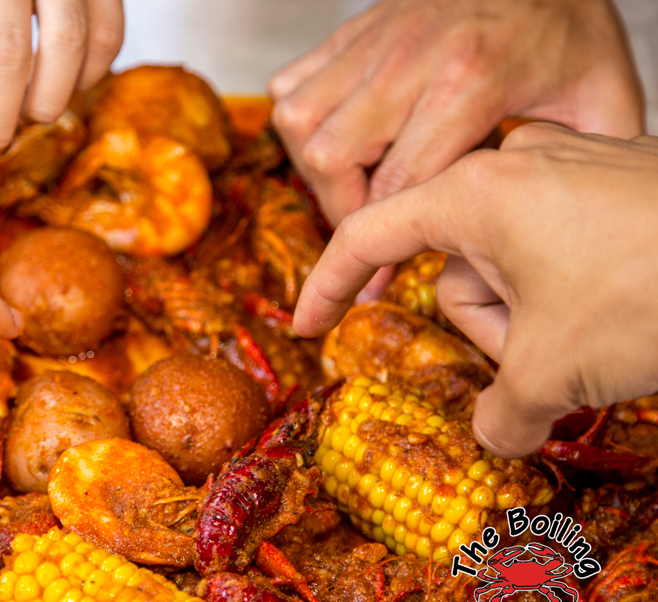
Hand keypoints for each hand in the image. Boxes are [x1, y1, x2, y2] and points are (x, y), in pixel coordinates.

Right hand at [271, 0, 642, 226]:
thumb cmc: (564, 23)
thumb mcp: (600, 94)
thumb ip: (577, 166)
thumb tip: (556, 232)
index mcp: (471, 81)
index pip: (400, 183)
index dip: (381, 245)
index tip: (374, 287)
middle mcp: (408, 61)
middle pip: (331, 157)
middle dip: (340, 209)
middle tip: (366, 229)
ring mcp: (373, 43)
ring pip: (300, 122)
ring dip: (315, 169)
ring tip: (349, 187)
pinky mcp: (352, 32)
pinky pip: (290, 85)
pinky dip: (300, 123)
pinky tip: (336, 138)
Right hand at [293, 124, 657, 457]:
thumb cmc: (647, 291)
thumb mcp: (551, 368)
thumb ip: (499, 412)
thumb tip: (493, 436)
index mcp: (473, 192)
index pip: (368, 236)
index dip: (330, 286)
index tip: (306, 325)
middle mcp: (513, 167)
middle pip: (457, 269)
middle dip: (488, 327)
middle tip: (539, 360)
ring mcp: (568, 169)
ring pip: (513, 264)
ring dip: (534, 319)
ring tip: (593, 338)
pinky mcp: (614, 183)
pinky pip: (558, 247)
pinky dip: (569, 294)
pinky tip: (615, 314)